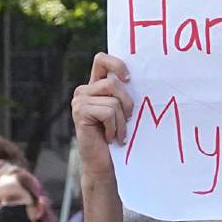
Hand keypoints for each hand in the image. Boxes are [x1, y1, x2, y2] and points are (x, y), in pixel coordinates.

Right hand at [71, 53, 133, 179]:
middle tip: (127, 120)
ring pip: (113, 100)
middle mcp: (84, 90)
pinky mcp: (79, 112)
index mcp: (95, 86)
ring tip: (117, 133)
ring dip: (121, 120)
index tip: (129, 79)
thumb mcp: (123, 110)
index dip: (116, 64)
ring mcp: (79, 101)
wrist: (104, 163)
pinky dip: (114, 127)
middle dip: (126, 103)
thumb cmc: (117, 136)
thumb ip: (124, 93)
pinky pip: (108, 112)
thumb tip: (142, 77)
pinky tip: (109, 138)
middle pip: (113, 83)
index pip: (101, 59)